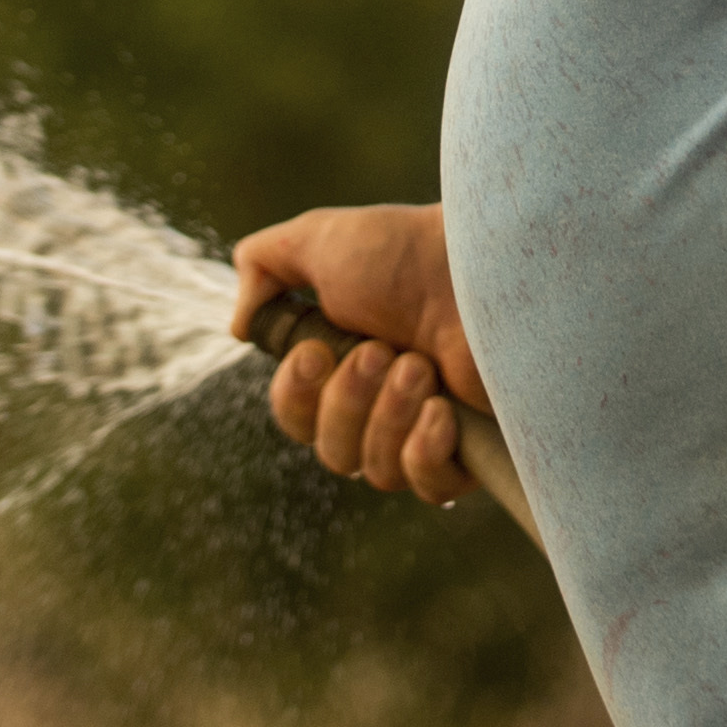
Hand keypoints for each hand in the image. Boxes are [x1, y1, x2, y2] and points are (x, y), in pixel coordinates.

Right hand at [231, 205, 483, 506]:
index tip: (316, 353)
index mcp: (344, 363)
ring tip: (421, 365)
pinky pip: (429, 487)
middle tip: (383, 351)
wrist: (487, 261)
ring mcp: (428, 429)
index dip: (297, 396)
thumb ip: (264, 266)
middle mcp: (383, 403)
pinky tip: (442, 411)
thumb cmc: (409, 250)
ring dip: (390, 415)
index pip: (297, 417)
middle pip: (332, 453)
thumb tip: (239, 326)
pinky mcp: (471, 451)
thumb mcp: (319, 238)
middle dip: (348, 402)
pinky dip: (424, 451)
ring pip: (376, 470)